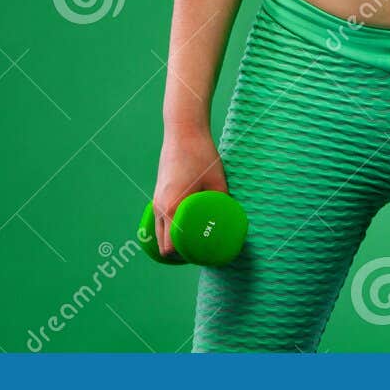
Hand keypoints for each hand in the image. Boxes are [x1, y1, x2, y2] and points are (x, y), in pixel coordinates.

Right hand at [152, 121, 228, 259]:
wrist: (182, 130)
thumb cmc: (200, 154)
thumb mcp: (218, 181)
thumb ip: (223, 202)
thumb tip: (233, 218)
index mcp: (172, 207)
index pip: (171, 246)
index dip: (184, 256)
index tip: (201, 258)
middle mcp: (160, 206)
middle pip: (163, 243)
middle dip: (179, 253)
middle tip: (199, 255)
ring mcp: (156, 199)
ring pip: (158, 230)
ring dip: (171, 240)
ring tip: (191, 244)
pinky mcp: (158, 192)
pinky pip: (159, 218)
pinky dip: (167, 227)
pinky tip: (181, 228)